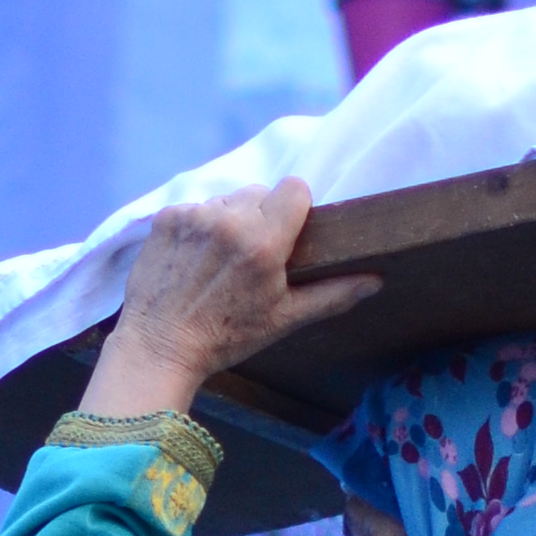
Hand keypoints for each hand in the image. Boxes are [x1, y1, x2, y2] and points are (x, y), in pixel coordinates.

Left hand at [79, 178, 378, 417]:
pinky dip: (199, 227)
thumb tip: (376, 279)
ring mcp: (193, 215)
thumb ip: (332, 294)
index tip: (288, 234)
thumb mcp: (284, 319)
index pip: (295, 188)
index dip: (295, 208)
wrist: (159, 347)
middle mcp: (228, 219)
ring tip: (220, 260)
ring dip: (229, 219)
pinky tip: (194, 259)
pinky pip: (196, 207)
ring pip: (227, 199)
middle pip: (261, 192)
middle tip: (251, 256)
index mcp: (263, 242)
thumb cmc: (226, 337)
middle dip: (262, 217)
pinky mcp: (166, 217)